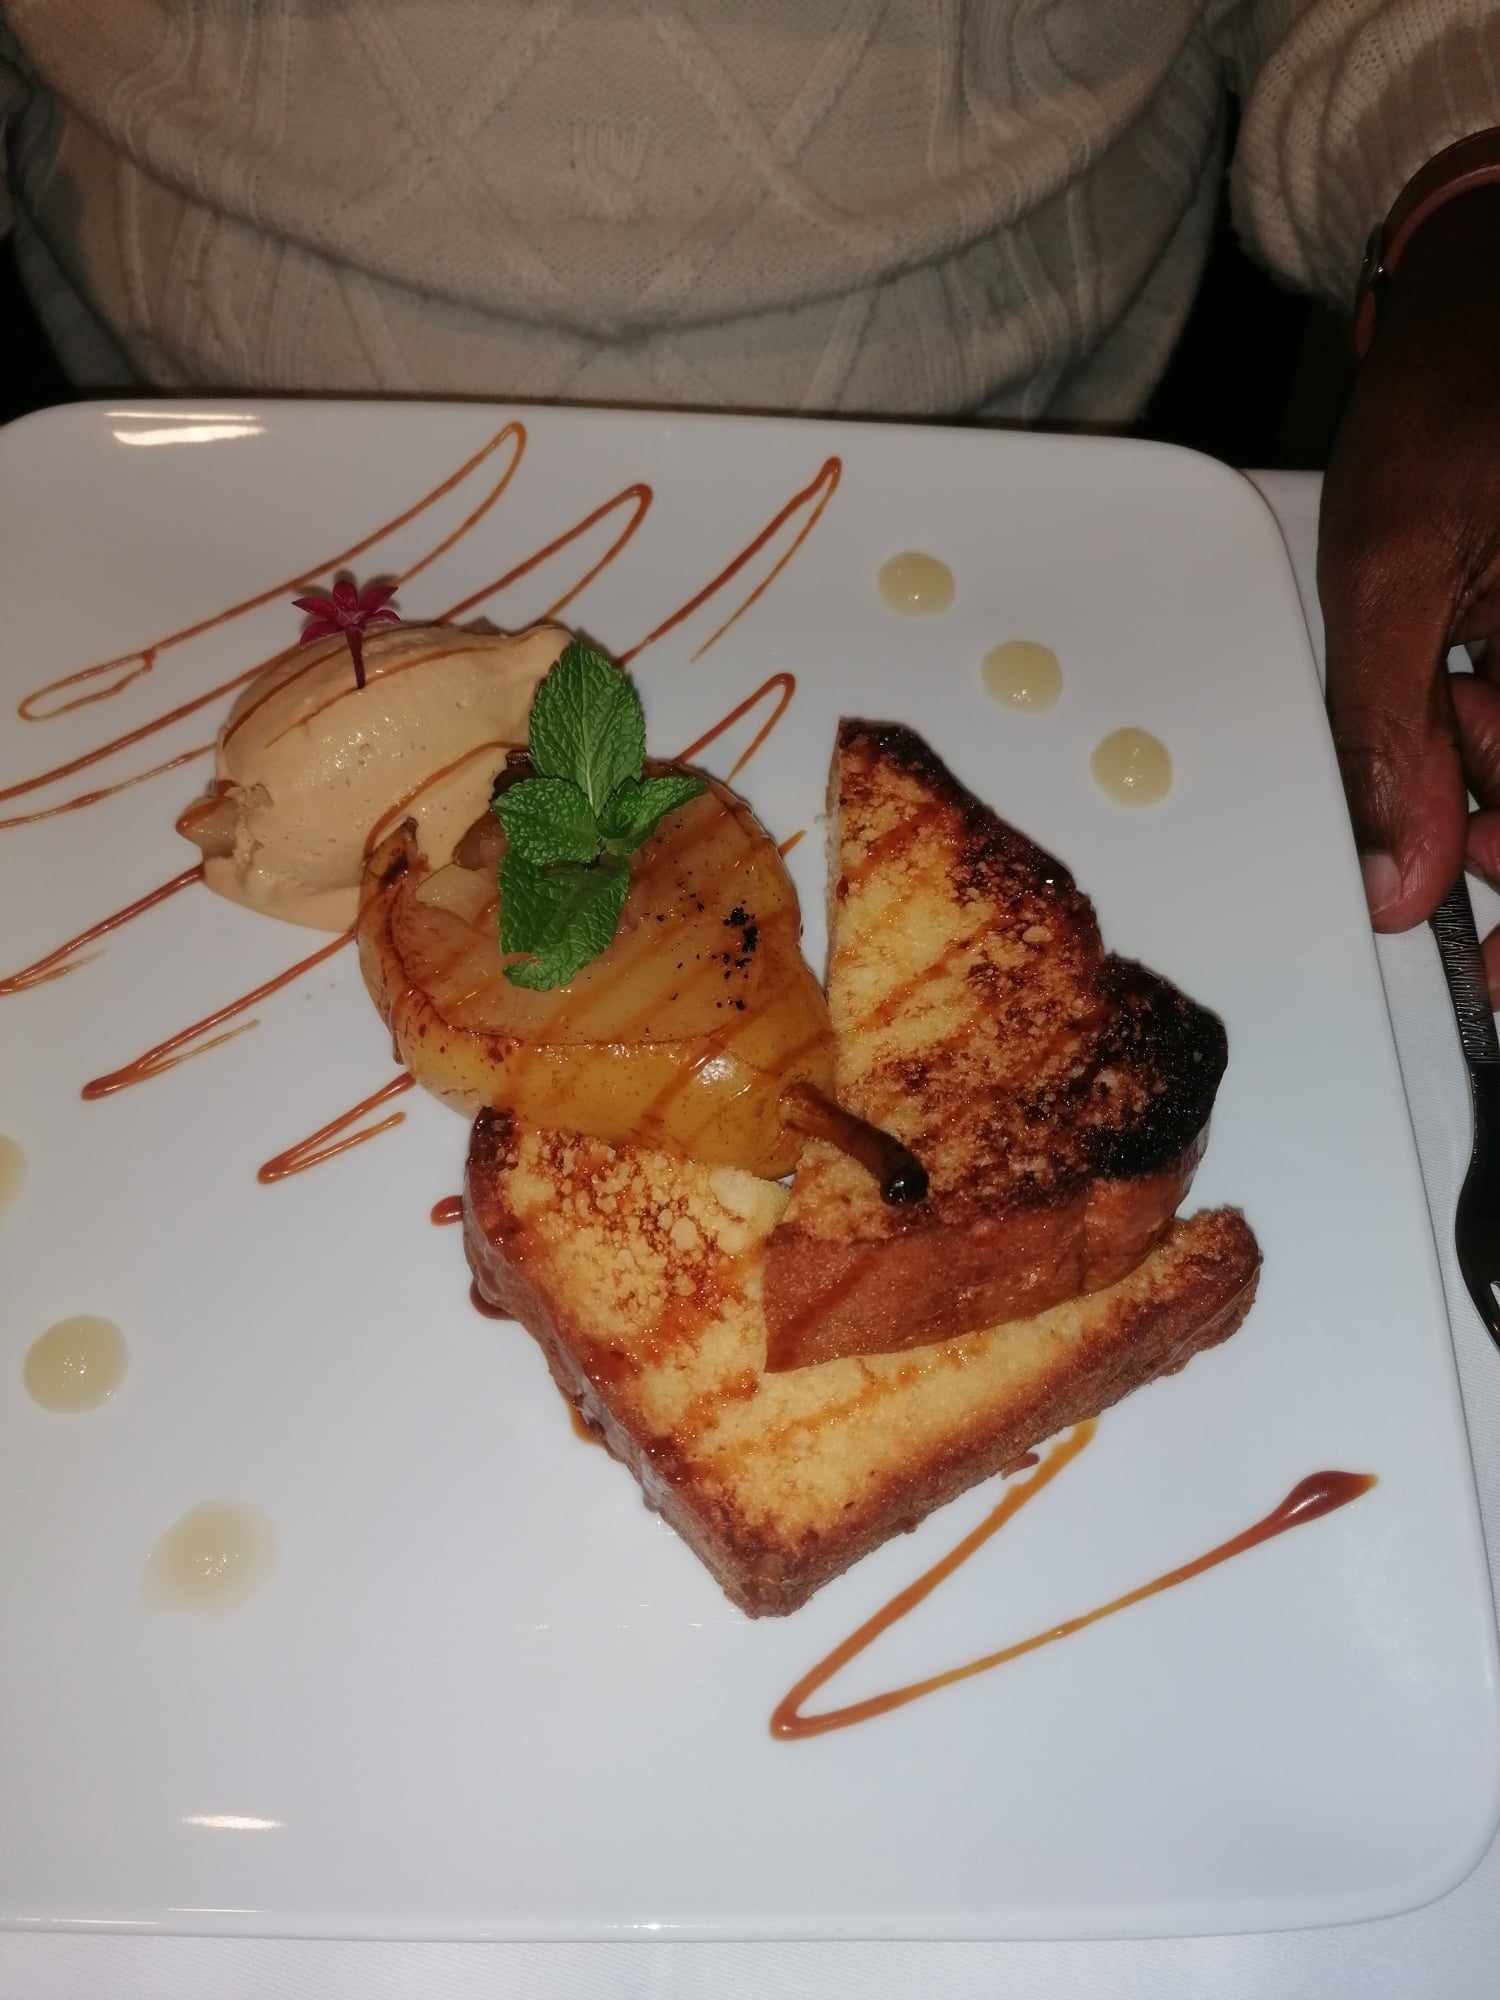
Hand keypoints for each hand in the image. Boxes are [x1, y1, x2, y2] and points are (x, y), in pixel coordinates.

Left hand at [1320, 185, 1499, 993]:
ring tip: (1454, 682)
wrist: (1487, 297)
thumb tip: (1397, 880)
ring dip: (1482, 774)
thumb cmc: (1455, 396)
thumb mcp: (1389, 568)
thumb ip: (1389, 735)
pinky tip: (1465, 688)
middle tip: (1446, 790)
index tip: (1487, 980)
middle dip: (1495, 818)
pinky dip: (1485, 738)